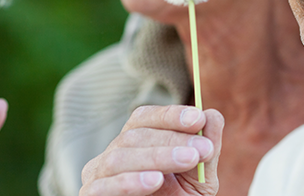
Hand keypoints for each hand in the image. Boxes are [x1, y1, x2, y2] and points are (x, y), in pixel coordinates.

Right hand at [80, 105, 223, 195]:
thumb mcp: (200, 178)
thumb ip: (207, 149)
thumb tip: (212, 115)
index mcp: (134, 142)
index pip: (145, 118)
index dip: (170, 115)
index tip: (198, 119)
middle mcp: (112, 154)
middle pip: (134, 135)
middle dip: (172, 139)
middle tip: (203, 149)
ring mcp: (98, 175)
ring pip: (119, 157)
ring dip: (157, 157)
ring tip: (188, 160)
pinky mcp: (91, 195)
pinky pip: (104, 186)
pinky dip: (129, 182)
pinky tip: (155, 180)